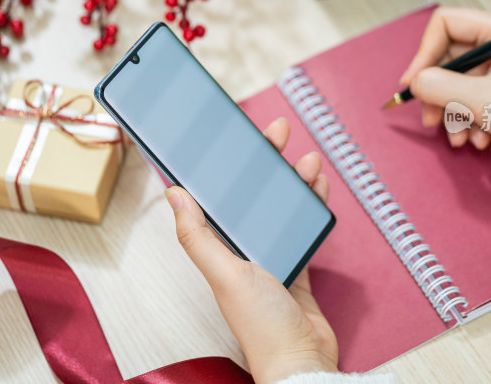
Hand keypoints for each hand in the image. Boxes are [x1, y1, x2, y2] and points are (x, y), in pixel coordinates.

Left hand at [163, 117, 337, 383]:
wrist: (303, 359)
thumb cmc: (262, 324)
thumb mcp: (226, 273)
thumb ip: (199, 235)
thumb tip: (173, 194)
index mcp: (220, 248)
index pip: (220, 196)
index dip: (226, 164)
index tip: (233, 137)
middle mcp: (243, 249)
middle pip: (253, 194)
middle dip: (265, 161)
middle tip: (277, 131)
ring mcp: (272, 255)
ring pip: (281, 206)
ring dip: (293, 180)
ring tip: (306, 158)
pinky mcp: (296, 264)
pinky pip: (303, 226)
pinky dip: (311, 205)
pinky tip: (317, 187)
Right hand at [400, 7, 490, 188]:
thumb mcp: (480, 100)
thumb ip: (438, 86)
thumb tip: (415, 82)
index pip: (446, 24)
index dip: (424, 53)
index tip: (413, 84)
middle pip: (451, 58)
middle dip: (438, 93)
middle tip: (430, 119)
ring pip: (461, 83)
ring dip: (454, 113)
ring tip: (458, 138)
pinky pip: (477, 99)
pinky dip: (471, 120)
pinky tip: (478, 139)